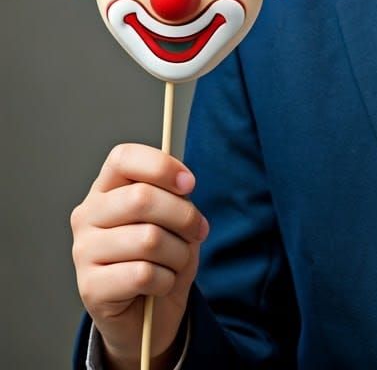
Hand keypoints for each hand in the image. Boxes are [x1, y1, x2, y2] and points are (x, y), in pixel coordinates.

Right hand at [70, 143, 207, 368]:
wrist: (147, 312)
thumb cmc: (162, 256)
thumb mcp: (174, 219)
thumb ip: (174, 197)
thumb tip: (183, 185)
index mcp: (107, 189)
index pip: (123, 157)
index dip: (161, 166)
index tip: (189, 184)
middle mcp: (87, 215)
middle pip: (142, 198)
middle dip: (184, 215)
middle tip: (200, 230)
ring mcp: (83, 251)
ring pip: (148, 239)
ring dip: (178, 253)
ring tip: (177, 262)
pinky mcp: (89, 287)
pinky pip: (142, 274)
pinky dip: (166, 280)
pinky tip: (161, 284)